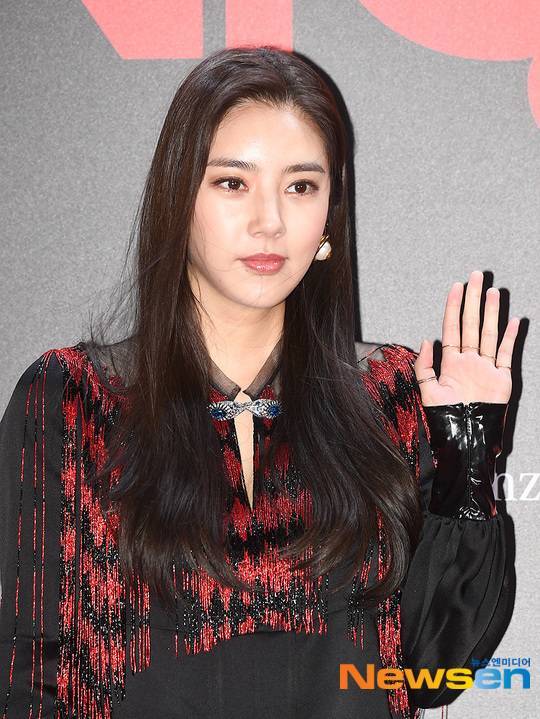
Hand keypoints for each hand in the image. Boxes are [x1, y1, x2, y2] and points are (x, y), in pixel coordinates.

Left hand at [414, 270, 519, 406]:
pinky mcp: (501, 377)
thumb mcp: (428, 391)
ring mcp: (486, 367)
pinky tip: (513, 321)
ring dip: (491, 312)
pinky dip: (510, 337)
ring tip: (492, 292)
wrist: (467, 437)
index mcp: (450, 363)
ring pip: (489, 333)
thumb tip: (426, 340)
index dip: (453, 307)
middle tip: (475, 277)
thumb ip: (424, 366)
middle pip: (471, 324)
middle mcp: (468, 361)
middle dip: (472, 300)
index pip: (452, 328)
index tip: (456, 287)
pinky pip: (506, 353)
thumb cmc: (446, 418)